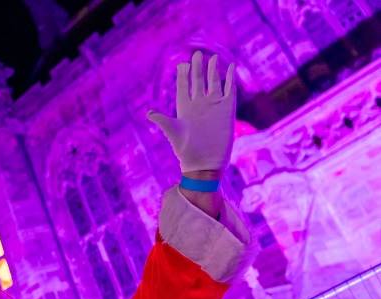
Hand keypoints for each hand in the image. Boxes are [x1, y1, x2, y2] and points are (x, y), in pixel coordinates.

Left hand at [147, 51, 236, 173]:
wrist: (204, 163)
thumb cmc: (186, 150)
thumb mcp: (173, 132)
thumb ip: (162, 120)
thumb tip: (149, 114)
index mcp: (184, 107)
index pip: (184, 86)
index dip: (183, 74)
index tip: (182, 63)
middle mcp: (199, 104)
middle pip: (198, 81)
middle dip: (197, 68)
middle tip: (197, 54)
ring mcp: (213, 106)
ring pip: (214, 83)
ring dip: (213, 70)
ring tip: (213, 57)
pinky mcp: (227, 110)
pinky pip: (229, 90)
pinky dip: (230, 79)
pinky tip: (230, 67)